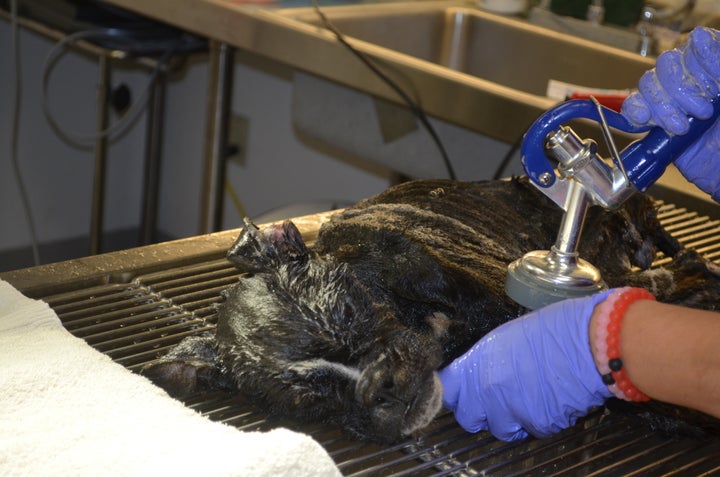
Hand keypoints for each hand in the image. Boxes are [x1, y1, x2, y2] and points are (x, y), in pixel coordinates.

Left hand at [439, 292, 612, 440]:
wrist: (589, 341)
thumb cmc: (553, 328)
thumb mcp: (506, 336)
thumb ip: (486, 361)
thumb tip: (480, 374)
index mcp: (476, 363)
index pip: (447, 388)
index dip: (453, 392)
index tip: (459, 393)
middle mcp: (486, 389)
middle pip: (467, 417)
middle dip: (480, 412)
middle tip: (497, 400)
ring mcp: (510, 409)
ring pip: (499, 429)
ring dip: (511, 419)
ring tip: (528, 398)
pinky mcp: (536, 424)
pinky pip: (531, 430)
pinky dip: (539, 421)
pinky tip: (550, 399)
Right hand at [621, 27, 719, 200]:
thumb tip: (701, 38)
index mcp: (714, 70)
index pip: (696, 45)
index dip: (698, 62)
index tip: (712, 84)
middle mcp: (692, 82)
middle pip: (666, 65)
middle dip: (679, 91)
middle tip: (700, 113)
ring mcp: (672, 102)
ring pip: (647, 86)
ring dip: (660, 107)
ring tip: (679, 128)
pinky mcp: (656, 124)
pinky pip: (633, 109)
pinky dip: (636, 114)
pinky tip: (648, 123)